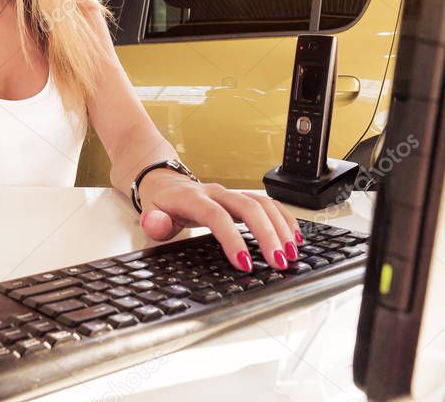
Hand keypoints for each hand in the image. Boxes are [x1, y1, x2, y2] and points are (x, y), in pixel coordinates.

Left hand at [135, 170, 302, 271]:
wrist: (165, 182)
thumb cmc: (161, 202)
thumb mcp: (150, 213)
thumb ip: (154, 221)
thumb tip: (156, 224)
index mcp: (194, 198)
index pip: (217, 216)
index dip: (232, 239)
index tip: (244, 263)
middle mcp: (217, 193)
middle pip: (248, 207)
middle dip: (267, 235)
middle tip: (279, 261)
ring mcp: (231, 194)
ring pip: (262, 203)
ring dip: (280, 227)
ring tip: (292, 253)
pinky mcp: (241, 198)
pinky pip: (268, 203)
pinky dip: (283, 218)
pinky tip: (294, 236)